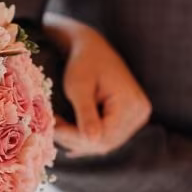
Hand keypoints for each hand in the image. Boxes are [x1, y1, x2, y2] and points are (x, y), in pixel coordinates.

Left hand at [45, 15, 150, 156]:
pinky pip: (107, 136)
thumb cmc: (83, 62)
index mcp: (131, 103)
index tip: (53, 129)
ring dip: (79, 140)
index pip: (104, 135)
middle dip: (75, 139)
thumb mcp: (79, 87)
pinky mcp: (128, 120)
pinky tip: (69, 136)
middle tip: (52, 128)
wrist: (92, 49)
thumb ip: (86, 114)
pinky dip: (86, 137)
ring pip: (105, 142)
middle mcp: (139, 113)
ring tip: (58, 127)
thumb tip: (93, 141)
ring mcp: (136, 118)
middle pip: (106, 142)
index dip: (76, 137)